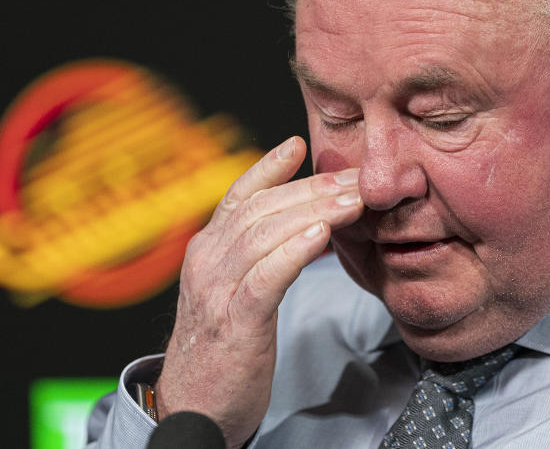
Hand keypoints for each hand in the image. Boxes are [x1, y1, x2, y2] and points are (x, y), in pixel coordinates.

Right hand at [154, 136, 362, 448]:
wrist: (193, 406)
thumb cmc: (221, 347)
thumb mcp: (232, 291)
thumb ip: (255, 255)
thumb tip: (300, 224)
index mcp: (208, 250)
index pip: (240, 196)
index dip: (270, 167)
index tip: (300, 144)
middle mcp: (207, 261)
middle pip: (263, 209)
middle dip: (313, 188)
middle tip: (356, 177)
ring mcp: (217, 290)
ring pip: (266, 234)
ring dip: (314, 211)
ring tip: (353, 199)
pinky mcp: (234, 322)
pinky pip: (265, 277)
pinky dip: (293, 252)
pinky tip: (321, 235)